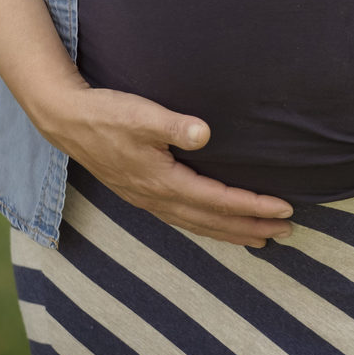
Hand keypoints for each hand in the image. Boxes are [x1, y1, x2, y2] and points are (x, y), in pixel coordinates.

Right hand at [33, 83, 293, 247]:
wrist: (66, 120)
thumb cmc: (105, 114)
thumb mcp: (139, 114)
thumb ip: (172, 125)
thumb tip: (205, 132)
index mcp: (163, 181)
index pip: (219, 200)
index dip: (253, 206)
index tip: (285, 207)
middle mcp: (157, 198)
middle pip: (214, 221)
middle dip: (251, 227)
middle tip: (288, 231)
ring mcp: (148, 200)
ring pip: (199, 225)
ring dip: (231, 233)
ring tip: (262, 240)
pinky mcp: (142, 194)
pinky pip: (184, 220)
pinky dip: (207, 227)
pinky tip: (217, 226)